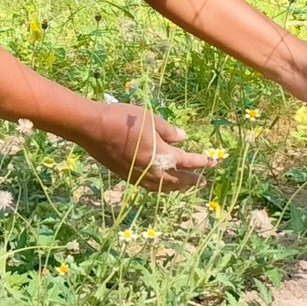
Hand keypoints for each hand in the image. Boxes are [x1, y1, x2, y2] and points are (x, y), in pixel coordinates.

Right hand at [81, 103, 213, 191]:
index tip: (213, 162)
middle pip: (177, 180)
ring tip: (186, 185)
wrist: (93, 129)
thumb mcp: (150, 119)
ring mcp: (138, 175)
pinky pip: (150, 186)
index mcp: (161, 154)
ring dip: (177, 186)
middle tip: (203, 181)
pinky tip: (162, 183)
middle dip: (192, 180)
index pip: (187, 161)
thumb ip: (169, 131)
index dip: (202, 162)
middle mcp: (152, 169)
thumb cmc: (123, 119)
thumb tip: (184, 138)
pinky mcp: (127, 176)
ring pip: (163, 186)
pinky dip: (161, 186)